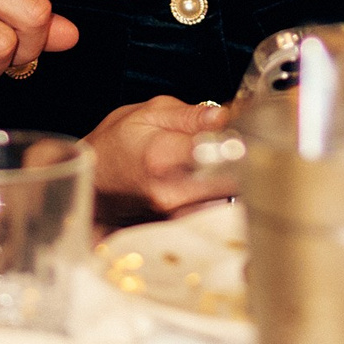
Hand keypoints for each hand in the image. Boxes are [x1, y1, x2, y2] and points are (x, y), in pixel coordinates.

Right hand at [85, 96, 233, 219]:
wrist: (90, 184)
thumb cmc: (113, 147)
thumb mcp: (146, 114)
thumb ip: (189, 115)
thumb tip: (224, 115)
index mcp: (162, 157)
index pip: (221, 152)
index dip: (245, 141)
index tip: (253, 131)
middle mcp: (170, 193)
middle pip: (235, 182)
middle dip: (247, 161)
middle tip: (246, 145)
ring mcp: (174, 217)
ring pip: (229, 201)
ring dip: (237, 181)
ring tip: (229, 163)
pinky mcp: (179, 230)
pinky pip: (216, 213)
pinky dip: (222, 197)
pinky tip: (215, 182)